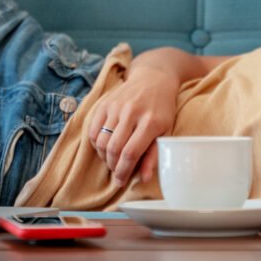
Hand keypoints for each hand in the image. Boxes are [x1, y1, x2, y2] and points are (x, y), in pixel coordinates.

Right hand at [85, 62, 179, 187]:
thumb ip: (154, 155)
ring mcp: (117, 106)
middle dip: (113, 167)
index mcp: (150, 122)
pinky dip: (96, 144)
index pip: (130, 153)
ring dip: (104, 157)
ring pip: (102, 141)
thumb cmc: (162, 109)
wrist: (153, 78)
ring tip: (112, 161)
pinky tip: (105, 147)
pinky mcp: (105, 103)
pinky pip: (94, 130)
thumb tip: (143, 178)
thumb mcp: (166, 131)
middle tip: (116, 173)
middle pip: (114, 148)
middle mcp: (132, 112)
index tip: (121, 181)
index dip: (123, 171)